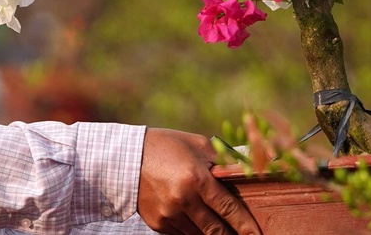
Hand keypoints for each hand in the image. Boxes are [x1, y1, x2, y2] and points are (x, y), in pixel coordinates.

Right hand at [136, 128, 261, 234]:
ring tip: (220, 228)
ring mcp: (169, 215)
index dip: (245, 225)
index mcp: (196, 179)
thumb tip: (246, 171)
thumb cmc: (165, 146)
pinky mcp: (158, 223)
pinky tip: (195, 219)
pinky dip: (192, 230)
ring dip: (211, 233)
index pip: (228, 209)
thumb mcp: (197, 145)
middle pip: (216, 230)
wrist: (124, 158)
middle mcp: (183, 200)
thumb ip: (222, 160)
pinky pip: (182, 234)